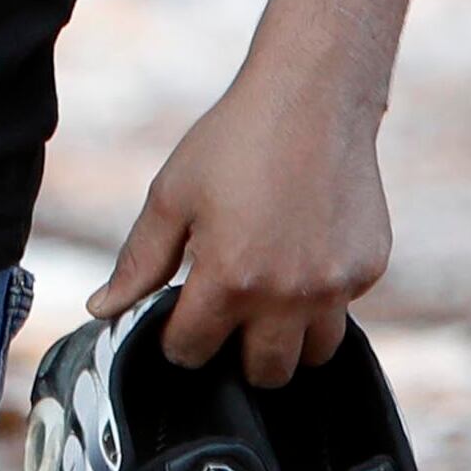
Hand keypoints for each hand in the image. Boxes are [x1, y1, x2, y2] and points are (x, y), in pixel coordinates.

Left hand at [89, 66, 389, 385]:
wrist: (313, 98)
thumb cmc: (233, 141)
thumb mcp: (171, 196)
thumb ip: (139, 262)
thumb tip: (102, 310)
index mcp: (230, 279)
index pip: (194, 352)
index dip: (177, 339)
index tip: (179, 320)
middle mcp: (288, 295)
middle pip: (264, 373)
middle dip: (238, 354)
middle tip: (228, 316)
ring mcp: (336, 286)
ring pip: (315, 354)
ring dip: (288, 338)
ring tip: (269, 298)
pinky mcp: (369, 269)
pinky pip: (343, 309)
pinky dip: (322, 299)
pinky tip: (303, 256)